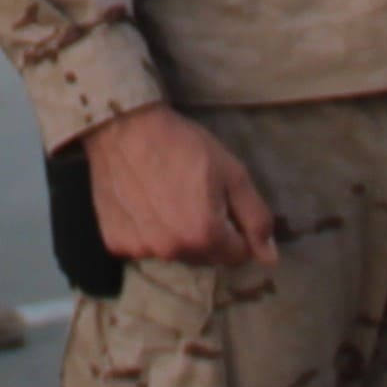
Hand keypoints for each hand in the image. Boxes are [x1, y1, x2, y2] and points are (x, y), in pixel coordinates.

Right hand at [82, 102, 278, 267]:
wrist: (124, 128)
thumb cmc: (183, 145)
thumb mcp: (231, 173)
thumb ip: (255, 218)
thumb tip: (269, 259)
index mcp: (204, 235)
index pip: (238, 254)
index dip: (238, 230)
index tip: (225, 204)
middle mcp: (172, 250)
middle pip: (206, 257)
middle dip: (210, 235)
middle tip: (196, 197)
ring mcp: (141, 249)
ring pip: (175, 253)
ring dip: (179, 236)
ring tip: (168, 199)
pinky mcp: (117, 243)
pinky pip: (144, 247)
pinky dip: (149, 232)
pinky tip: (144, 204)